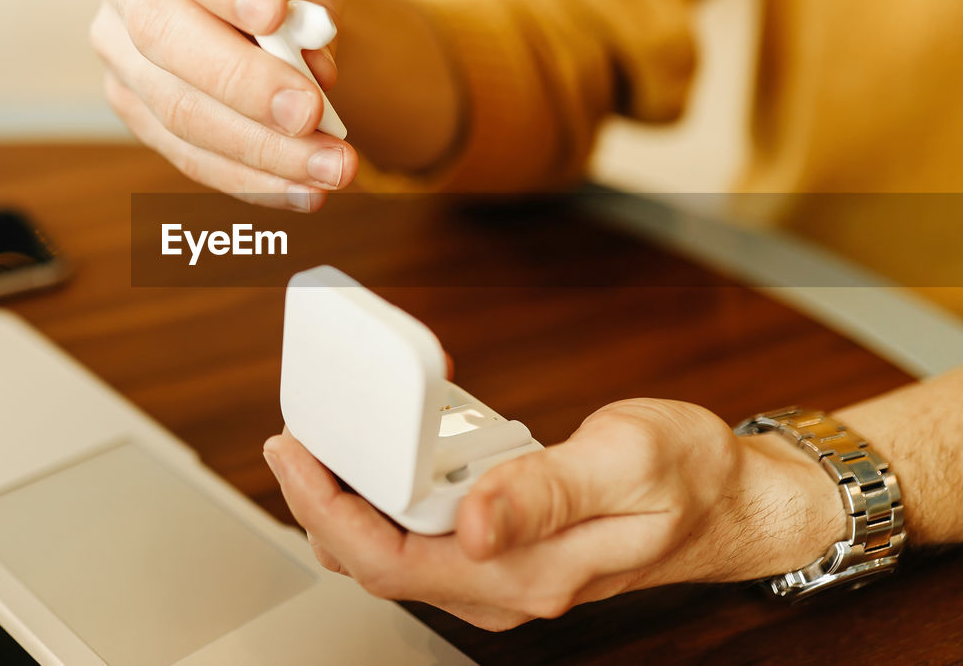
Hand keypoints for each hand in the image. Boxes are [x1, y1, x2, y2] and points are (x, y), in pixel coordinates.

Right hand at [91, 0, 356, 211]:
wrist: (258, 7)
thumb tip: (313, 66)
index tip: (274, 14)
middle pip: (163, 32)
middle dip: (243, 82)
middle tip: (311, 114)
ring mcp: (119, 48)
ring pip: (176, 108)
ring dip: (259, 148)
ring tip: (333, 168)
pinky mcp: (133, 108)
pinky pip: (186, 155)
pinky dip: (251, 179)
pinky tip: (304, 192)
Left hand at [263, 398, 846, 629]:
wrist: (736, 503)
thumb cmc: (691, 477)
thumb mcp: (625, 463)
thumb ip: (543, 491)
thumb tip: (470, 520)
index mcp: (524, 571)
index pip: (390, 559)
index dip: (328, 510)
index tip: (296, 453)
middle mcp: (505, 586)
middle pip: (378, 563)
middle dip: (320, 507)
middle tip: (291, 441)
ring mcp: (504, 576)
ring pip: (395, 556)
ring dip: (347, 507)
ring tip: (319, 448)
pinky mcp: (508, 554)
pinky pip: (424, 541)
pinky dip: (385, 504)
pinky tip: (377, 464)